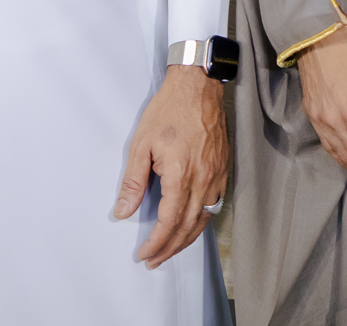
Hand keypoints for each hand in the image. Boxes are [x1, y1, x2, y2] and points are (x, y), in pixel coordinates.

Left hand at [114, 65, 229, 267]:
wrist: (199, 86)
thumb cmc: (170, 110)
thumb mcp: (141, 144)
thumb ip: (133, 181)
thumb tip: (123, 211)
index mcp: (181, 175)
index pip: (169, 221)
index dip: (156, 242)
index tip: (144, 254)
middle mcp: (203, 179)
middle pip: (187, 227)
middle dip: (170, 248)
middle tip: (154, 260)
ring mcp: (216, 175)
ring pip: (204, 219)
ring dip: (187, 239)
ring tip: (171, 249)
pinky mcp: (223, 168)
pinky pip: (215, 204)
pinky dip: (203, 221)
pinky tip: (193, 224)